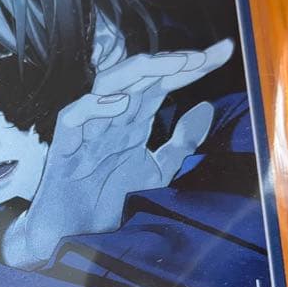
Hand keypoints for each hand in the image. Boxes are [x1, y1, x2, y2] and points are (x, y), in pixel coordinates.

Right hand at [2, 38, 233, 267]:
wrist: (73, 233)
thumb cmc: (106, 199)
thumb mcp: (157, 171)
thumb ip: (180, 143)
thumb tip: (206, 109)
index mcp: (132, 120)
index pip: (164, 82)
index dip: (193, 67)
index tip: (224, 52)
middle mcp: (111, 117)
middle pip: (140, 77)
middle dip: (172, 62)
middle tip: (203, 57)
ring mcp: (87, 129)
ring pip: (107, 85)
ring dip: (139, 72)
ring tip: (172, 66)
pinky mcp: (63, 147)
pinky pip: (74, 116)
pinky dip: (94, 106)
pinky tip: (121, 103)